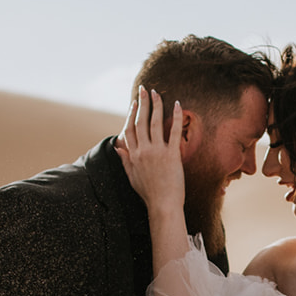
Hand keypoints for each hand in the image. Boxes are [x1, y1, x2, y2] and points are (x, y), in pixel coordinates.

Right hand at [116, 88, 184, 214]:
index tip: (134, 103)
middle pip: (140, 121)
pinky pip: (174, 132)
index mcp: (133, 156)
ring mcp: (157, 152)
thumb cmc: (149, 194)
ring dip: (155, 105)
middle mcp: (143, 151)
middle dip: (142, 103)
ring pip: (154, 122)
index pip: (129, 129)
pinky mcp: (171, 155)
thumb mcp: (132, 177)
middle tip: (144, 89)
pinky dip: (176, 117)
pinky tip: (177, 105)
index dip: (131, 114)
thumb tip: (118, 148)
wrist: (163, 206)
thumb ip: (125, 161)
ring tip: (157, 92)